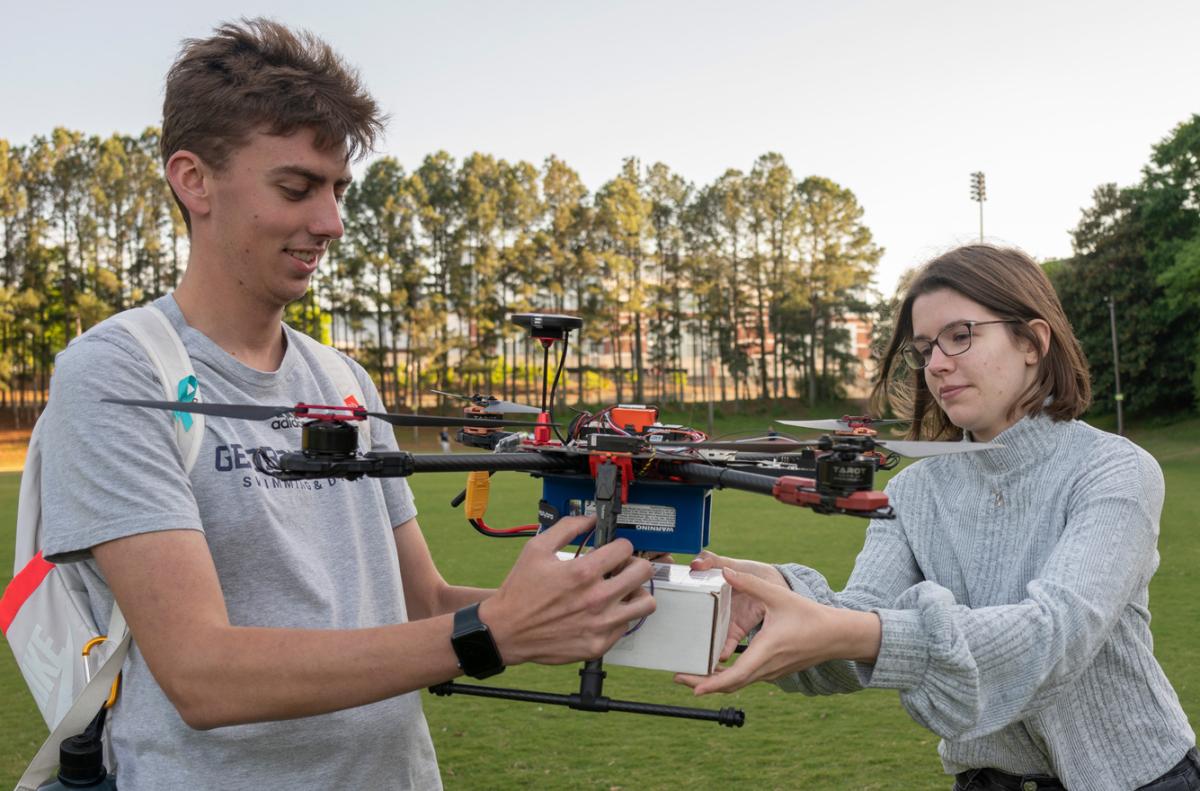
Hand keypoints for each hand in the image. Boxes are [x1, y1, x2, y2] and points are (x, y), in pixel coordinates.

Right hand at [481, 515, 655, 665]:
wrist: (506, 629)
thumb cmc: (520, 591)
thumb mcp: (537, 548)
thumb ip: (567, 527)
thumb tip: (589, 519)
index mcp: (583, 572)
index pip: (625, 548)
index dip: (619, 545)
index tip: (613, 550)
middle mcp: (596, 598)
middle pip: (642, 572)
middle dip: (634, 564)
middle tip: (623, 568)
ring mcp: (600, 624)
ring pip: (645, 603)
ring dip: (637, 592)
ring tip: (623, 591)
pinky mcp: (598, 644)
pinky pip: (627, 626)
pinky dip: (620, 616)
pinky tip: (604, 611)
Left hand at [673, 568, 880, 694]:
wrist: (836, 636)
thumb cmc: (810, 616)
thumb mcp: (778, 596)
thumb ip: (750, 583)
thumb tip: (726, 571)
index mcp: (765, 652)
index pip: (734, 677)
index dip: (711, 684)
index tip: (692, 688)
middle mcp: (766, 668)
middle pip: (730, 685)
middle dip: (703, 684)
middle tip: (679, 678)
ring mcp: (771, 673)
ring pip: (738, 683)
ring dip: (715, 681)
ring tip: (692, 673)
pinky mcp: (774, 671)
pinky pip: (747, 679)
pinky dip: (729, 678)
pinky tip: (717, 667)